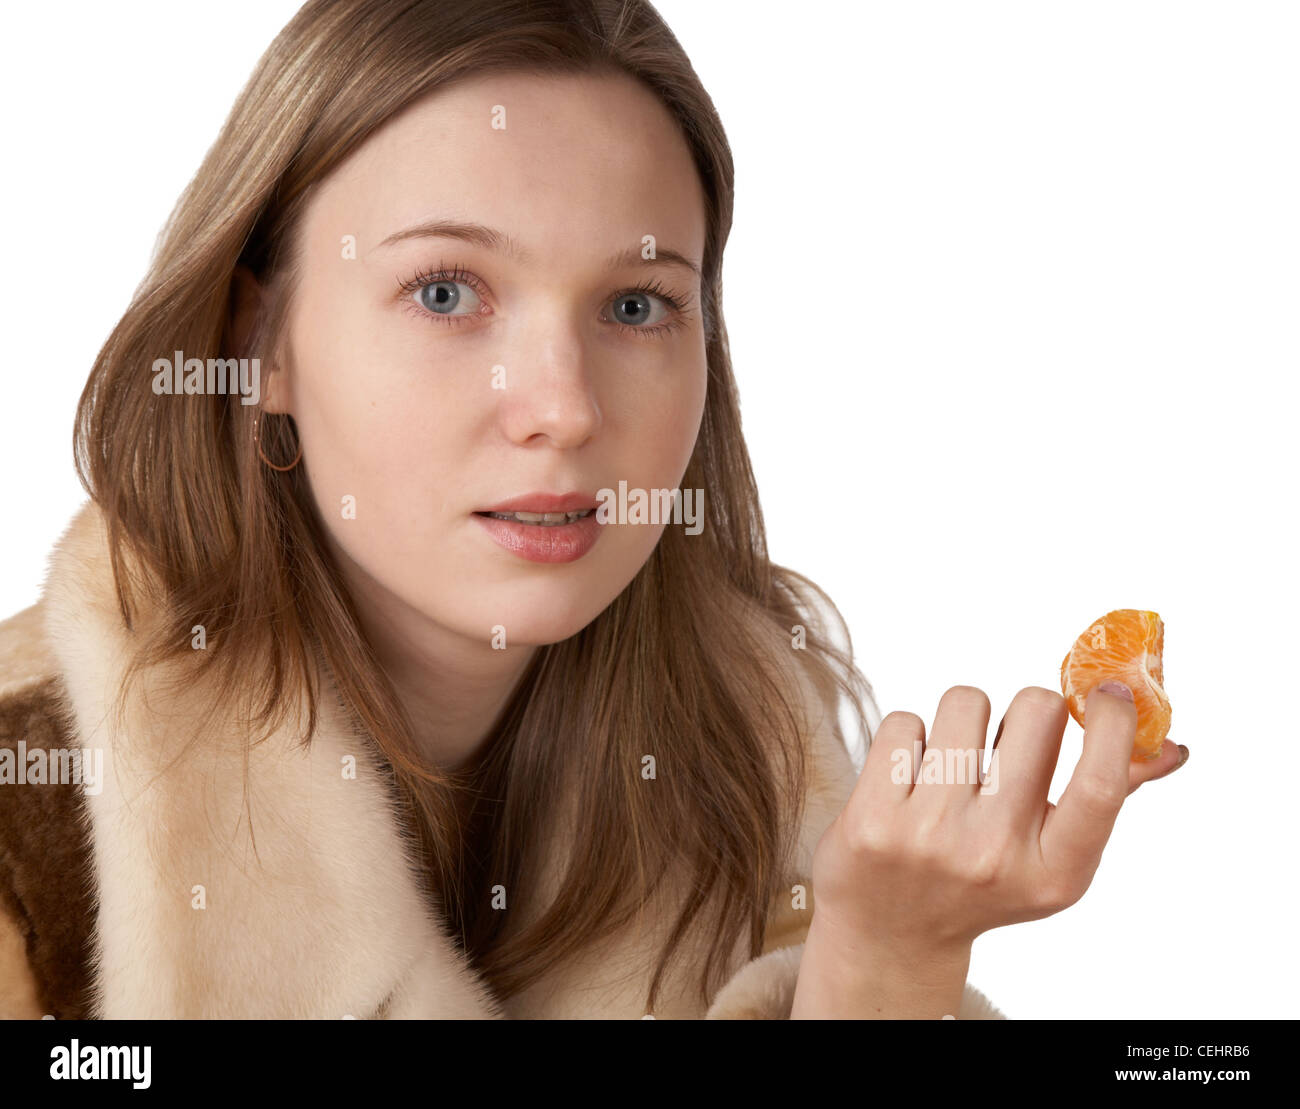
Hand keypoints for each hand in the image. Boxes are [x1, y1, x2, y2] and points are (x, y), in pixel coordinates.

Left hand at [807, 684, 1186, 955]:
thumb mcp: (1053, 858)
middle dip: (1029, 709)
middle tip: (1012, 737)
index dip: (1111, 724)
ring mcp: (928, 836)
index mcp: (1053, 872)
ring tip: (953, 766)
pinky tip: (907, 780)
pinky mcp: (871, 819)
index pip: (1099, 783)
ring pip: (965, 702)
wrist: (892, 933)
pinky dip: (909, 738)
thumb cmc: (985, 880)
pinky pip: (905, 721)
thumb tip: (1169, 745)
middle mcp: (993, 855)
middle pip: (1035, 713)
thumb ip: (1107, 795)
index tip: (1108, 693)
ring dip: (963, 720)